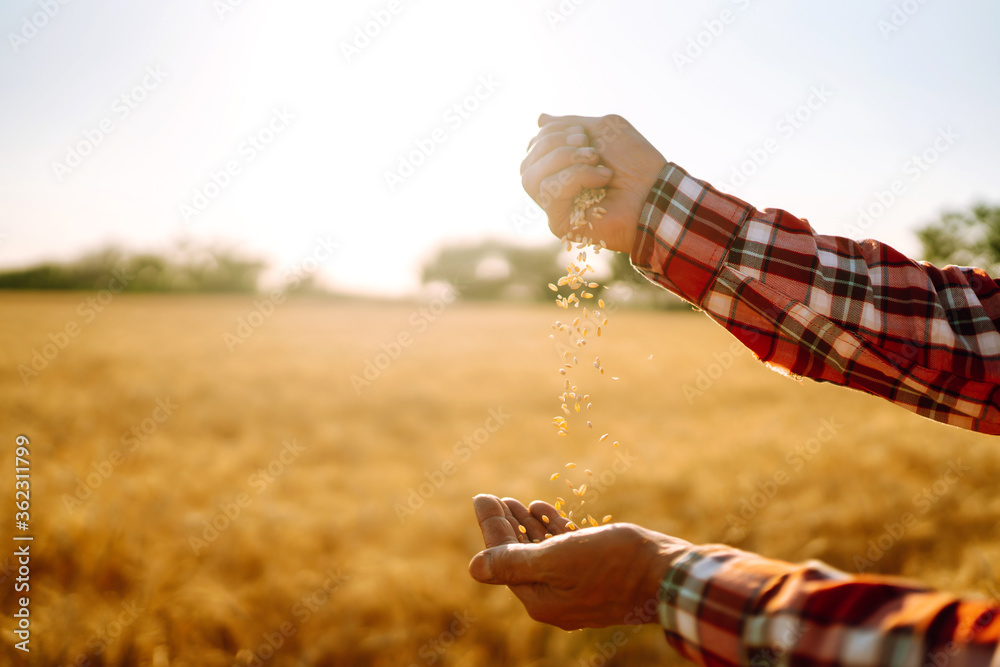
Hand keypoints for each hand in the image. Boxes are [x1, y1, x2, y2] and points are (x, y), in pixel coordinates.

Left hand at [468, 494, 691, 629]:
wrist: (668, 575)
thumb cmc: (614, 563)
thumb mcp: (558, 559)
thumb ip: (514, 563)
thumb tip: (474, 569)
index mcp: (541, 600)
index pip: (503, 559)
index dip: (491, 525)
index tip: (482, 497)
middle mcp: (555, 600)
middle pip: (519, 557)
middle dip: (505, 526)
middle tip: (492, 497)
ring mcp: (576, 591)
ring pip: (542, 553)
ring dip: (526, 526)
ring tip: (514, 502)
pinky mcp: (596, 578)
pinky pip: (565, 553)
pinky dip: (552, 531)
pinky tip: (544, 509)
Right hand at [520, 114, 666, 254]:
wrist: (655, 190)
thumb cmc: (635, 162)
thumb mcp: (602, 128)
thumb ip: (569, 123)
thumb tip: (539, 119)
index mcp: (561, 165)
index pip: (534, 146)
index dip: (552, 133)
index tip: (584, 135)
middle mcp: (554, 186)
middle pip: (527, 161)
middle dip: (556, 144)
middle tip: (589, 147)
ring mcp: (555, 206)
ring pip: (530, 177)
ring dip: (565, 159)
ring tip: (595, 161)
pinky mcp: (559, 223)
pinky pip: (549, 191)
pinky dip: (576, 177)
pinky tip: (602, 179)